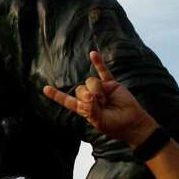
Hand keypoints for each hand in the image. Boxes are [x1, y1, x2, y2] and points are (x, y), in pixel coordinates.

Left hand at [42, 50, 157, 146]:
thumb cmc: (115, 125)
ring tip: (106, 100)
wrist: (133, 122)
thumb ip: (90, 109)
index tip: (45, 89)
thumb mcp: (99, 121)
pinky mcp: (111, 84)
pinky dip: (98, 62)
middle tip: (100, 104)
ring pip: (90, 81)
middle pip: (80, 89)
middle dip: (88, 95)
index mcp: (84, 109)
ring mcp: (100, 90)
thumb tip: (88, 95)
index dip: (57, 96)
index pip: (68, 101)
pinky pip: (103, 71)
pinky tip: (93, 53)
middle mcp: (90, 97)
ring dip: (98, 90)